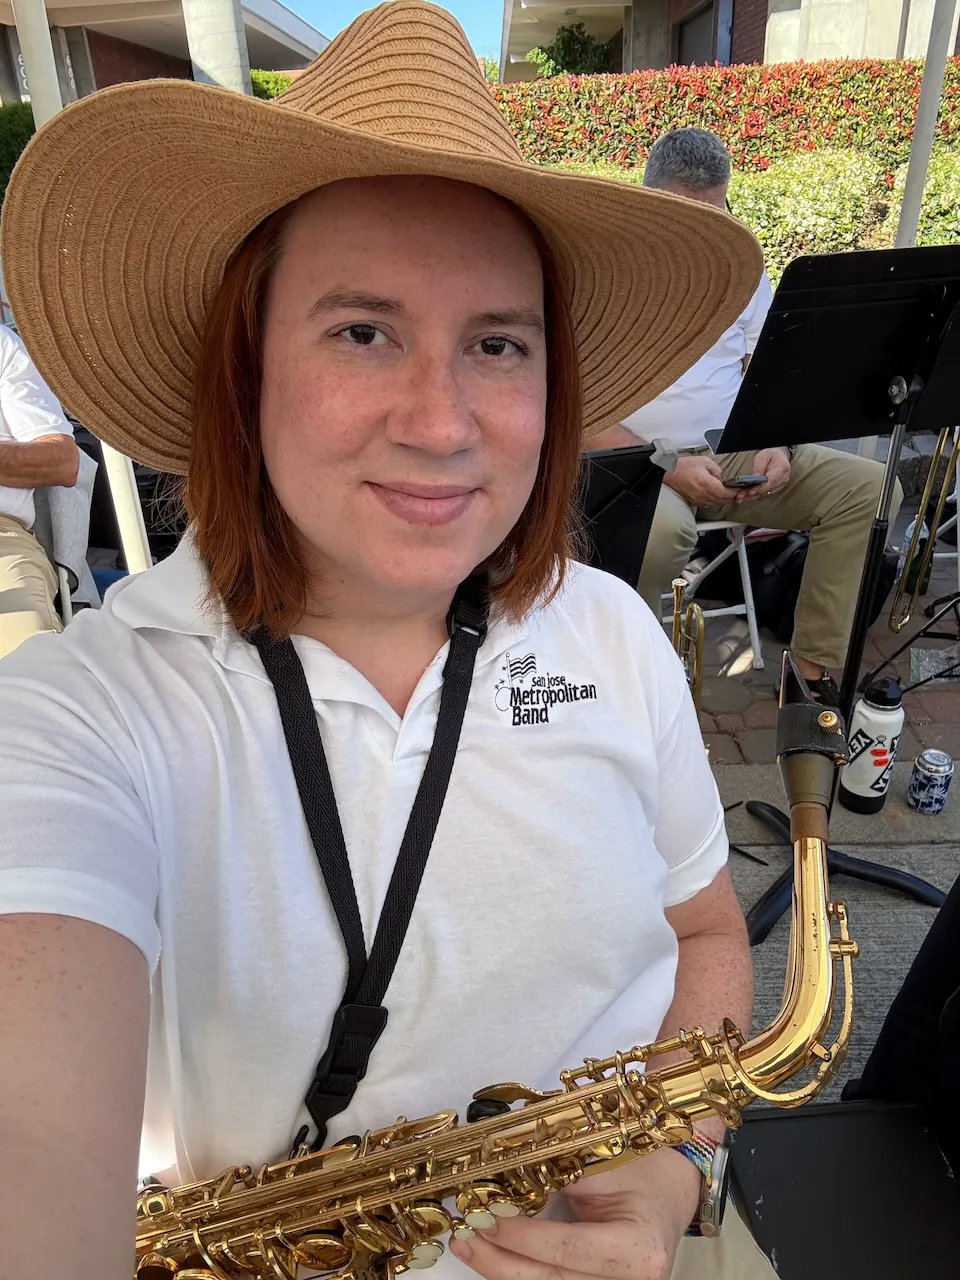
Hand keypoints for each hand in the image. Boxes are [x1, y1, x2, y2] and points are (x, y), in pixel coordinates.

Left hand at [449, 1147, 700, 1279]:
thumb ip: (555, 1173)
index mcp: (637, 1250)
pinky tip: (495, 1256)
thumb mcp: (602, 1162)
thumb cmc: (643, 1169)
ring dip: (503, 1269)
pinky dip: (522, 1270)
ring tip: (469, 1246)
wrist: (670, 1188)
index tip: (484, 1218)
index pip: (566, 1250)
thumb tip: (499, 1175)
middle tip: (464, 1237)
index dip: (521, 1237)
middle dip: (500, 1261)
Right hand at [664, 455, 740, 506]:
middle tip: (736, 491)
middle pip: (723, 501)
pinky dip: (715, 502)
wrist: (669, 473)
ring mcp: (699, 500)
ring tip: (728, 494)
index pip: (727, 493)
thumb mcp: (704, 461)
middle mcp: (704, 495)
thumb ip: (717, 470)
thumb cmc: (683, 467)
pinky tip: (716, 496)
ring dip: (724, 500)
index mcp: (708, 484)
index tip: (739, 488)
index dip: (735, 492)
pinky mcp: (695, 502)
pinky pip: (709, 505)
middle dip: (732, 497)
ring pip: (717, 504)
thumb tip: (722, 477)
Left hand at [735, 447, 790, 502]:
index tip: (749, 492)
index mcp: (782, 469)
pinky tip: (746, 496)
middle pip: (766, 490)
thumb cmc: (771, 454)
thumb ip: (759, 467)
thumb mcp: (763, 456)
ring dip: (752, 497)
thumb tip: (754, 478)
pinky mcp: (776, 488)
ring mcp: (780, 484)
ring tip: (740, 498)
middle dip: (752, 494)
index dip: (759, 489)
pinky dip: (756, 495)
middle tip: (740, 497)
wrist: (779, 455)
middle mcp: (783, 479)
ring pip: (765, 493)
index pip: (770, 482)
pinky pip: (765, 493)